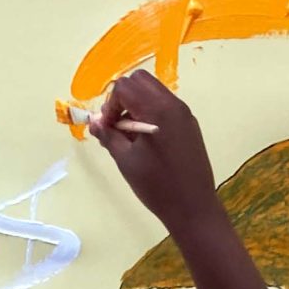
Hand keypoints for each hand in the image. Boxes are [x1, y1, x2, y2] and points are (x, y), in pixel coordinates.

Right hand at [90, 69, 222, 239]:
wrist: (193, 207)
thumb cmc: (156, 186)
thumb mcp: (126, 161)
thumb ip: (109, 136)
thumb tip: (94, 123)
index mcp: (157, 110)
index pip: (124, 86)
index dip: (110, 104)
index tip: (108, 128)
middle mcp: (173, 104)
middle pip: (140, 81)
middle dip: (123, 98)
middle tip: (117, 125)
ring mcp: (184, 114)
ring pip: (153, 92)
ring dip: (136, 106)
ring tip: (130, 138)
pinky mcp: (189, 125)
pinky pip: (165, 107)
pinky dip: (150, 114)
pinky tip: (146, 142)